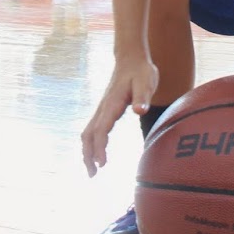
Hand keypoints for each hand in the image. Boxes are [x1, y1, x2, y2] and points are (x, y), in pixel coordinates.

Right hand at [81, 52, 158, 176]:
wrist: (130, 58)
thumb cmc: (140, 71)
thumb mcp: (146, 81)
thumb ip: (143, 96)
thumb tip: (139, 111)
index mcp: (112, 104)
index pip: (101, 130)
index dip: (100, 148)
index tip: (102, 164)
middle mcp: (102, 108)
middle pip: (88, 135)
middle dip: (88, 155)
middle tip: (93, 175)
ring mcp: (101, 109)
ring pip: (88, 133)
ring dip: (87, 152)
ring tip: (92, 170)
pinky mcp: (104, 111)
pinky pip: (92, 130)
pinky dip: (90, 144)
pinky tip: (96, 154)